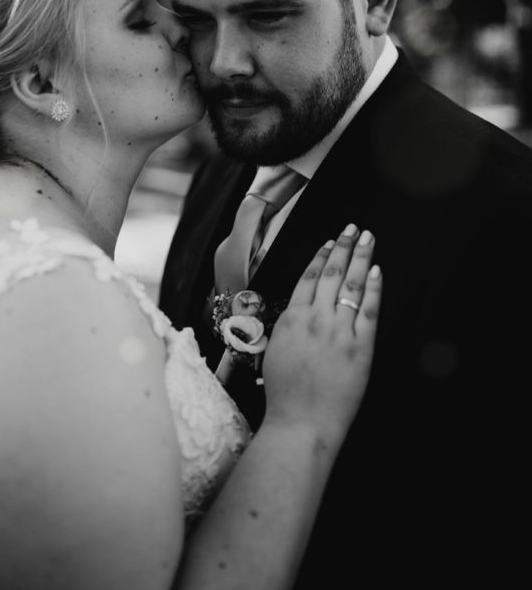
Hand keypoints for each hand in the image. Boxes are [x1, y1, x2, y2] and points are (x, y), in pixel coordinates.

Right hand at [261, 224, 380, 440]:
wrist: (302, 423)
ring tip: (368, 238)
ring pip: (351, 285)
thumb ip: (289, 325)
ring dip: (361, 258)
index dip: (321, 257)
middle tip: (353, 228)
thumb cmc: (285, 394)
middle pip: (332, 274)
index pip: (308, 278)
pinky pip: (369, 311)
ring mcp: (339, 331)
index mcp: (292, 318)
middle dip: (344, 247)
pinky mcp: (360, 347)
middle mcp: (316, 319)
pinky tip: (377, 271)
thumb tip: (299, 310)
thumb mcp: (276, 350)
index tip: (330, 242)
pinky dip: (374, 288)